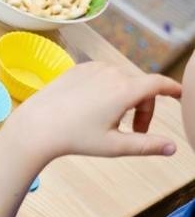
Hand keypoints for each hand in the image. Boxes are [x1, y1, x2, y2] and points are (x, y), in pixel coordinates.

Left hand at [3, 61, 181, 162]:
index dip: (173, 89)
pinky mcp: (78, 68)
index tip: (181, 95)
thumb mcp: (115, 145)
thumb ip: (147, 145)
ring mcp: (93, 67)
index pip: (159, 84)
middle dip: (143, 108)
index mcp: (125, 89)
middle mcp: (111, 72)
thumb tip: (172, 148)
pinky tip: (92, 108)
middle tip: (134, 132)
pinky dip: (106, 90)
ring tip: (111, 121)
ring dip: (124, 98)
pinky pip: (102, 77)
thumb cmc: (74, 138)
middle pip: (140, 87)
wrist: (36, 126)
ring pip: (121, 81)